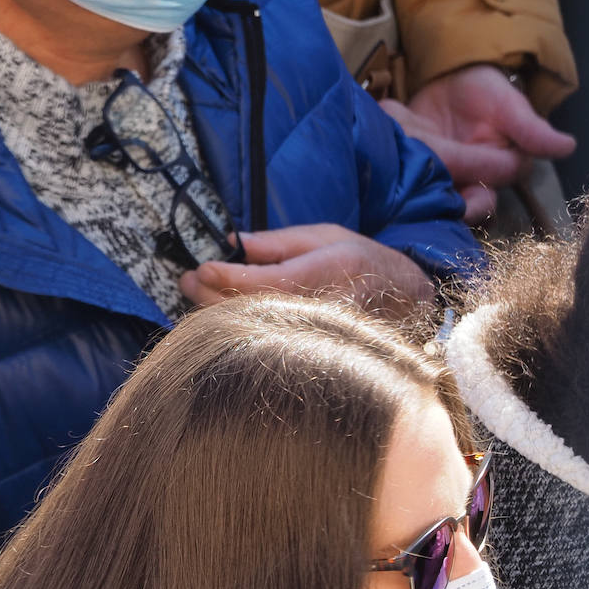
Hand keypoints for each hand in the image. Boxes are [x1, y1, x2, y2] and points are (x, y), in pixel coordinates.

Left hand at [179, 224, 434, 319]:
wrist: (403, 301)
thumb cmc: (361, 262)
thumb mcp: (324, 236)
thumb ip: (277, 242)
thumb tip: (234, 242)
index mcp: (328, 271)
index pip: (266, 283)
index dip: (228, 277)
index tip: (200, 268)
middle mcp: (321, 309)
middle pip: (252, 309)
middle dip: (211, 295)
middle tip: (185, 280)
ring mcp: (315, 336)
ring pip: (254, 331)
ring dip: (216, 313)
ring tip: (194, 293)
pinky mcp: (309, 352)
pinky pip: (263, 342)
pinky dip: (236, 328)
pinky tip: (216, 314)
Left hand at [380, 64, 575, 222]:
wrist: (448, 76)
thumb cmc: (487, 90)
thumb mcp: (509, 106)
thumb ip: (531, 130)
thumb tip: (566, 147)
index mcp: (491, 175)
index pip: (485, 202)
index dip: (474, 207)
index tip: (462, 205)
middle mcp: (462, 183)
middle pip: (447, 210)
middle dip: (436, 209)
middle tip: (421, 203)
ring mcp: (433, 178)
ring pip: (422, 199)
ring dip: (412, 196)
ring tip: (400, 190)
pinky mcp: (407, 169)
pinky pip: (399, 181)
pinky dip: (393, 179)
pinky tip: (385, 175)